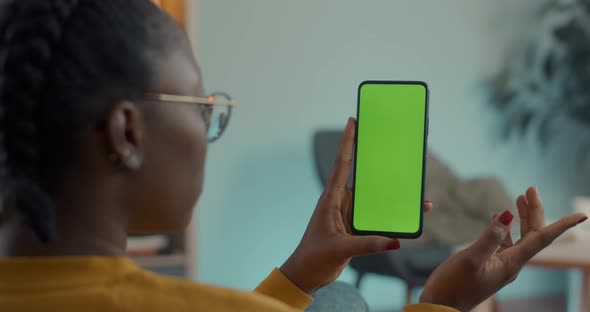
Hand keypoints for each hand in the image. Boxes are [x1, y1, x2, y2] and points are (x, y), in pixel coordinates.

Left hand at [280, 117, 432, 293]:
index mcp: (331, 199)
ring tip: (414, 187)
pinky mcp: (357, 229)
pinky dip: (392, 217)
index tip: (353, 120)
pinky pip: (378, 218)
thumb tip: (395, 240)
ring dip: (392, 194)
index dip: (348, 141)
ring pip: (375, 199)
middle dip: (378, 162)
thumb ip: (366, 244)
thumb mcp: (339, 249)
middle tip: (394, 145)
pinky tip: (410, 216)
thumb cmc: (313, 258)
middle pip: (363, 177)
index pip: (341, 164)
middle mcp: (341, 202)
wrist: (307, 276)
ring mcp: (350, 215)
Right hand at [420, 186, 586, 310]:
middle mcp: (511, 264)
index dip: (562, 225)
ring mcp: (500, 265)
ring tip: (519, 197)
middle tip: (530, 188)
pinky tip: (497, 219)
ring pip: (519, 237)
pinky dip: (504, 228)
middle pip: (532, 234)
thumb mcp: (471, 258)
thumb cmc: (454, 285)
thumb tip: (507, 214)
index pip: (543, 239)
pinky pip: (504, 243)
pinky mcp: (489, 265)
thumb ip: (489, 236)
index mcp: (512, 263)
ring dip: (522, 217)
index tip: (581, 214)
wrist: (441, 305)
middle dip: (534, 211)